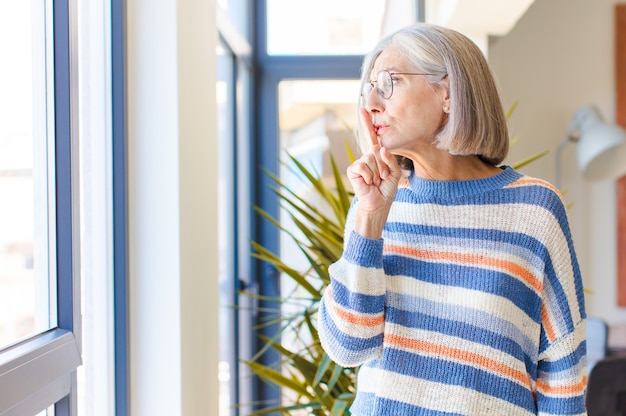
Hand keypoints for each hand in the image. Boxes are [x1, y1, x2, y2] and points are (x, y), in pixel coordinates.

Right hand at [347, 108, 401, 237]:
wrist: (379, 203)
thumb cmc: (387, 189)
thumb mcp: (395, 172)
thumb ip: (390, 159)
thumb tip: (380, 148)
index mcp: (377, 155)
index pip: (373, 137)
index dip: (368, 123)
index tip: (363, 108)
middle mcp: (367, 157)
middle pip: (377, 150)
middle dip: (384, 166)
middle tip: (383, 178)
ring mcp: (359, 163)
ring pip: (371, 159)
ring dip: (378, 173)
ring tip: (377, 182)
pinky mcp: (353, 170)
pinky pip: (364, 166)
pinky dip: (369, 176)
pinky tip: (369, 183)